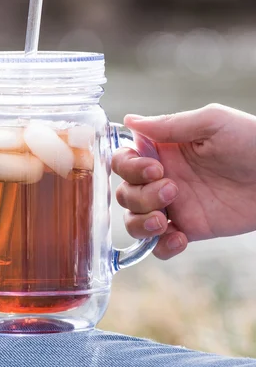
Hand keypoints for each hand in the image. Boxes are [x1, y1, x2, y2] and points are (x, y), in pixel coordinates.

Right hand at [112, 104, 255, 259]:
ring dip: (141, 223)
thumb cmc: (252, 141)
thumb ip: (170, 124)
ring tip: (166, 221)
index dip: (129, 167)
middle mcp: (163, 178)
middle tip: (172, 190)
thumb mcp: (213, 123)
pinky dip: (161, 246)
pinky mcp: (190, 229)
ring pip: (134, 221)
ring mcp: (175, 206)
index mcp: (163, 150)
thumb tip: (130, 120)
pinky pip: (160, 246)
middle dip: (139, 196)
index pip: (123, 160)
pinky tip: (181, 239)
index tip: (155, 169)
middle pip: (124, 193)